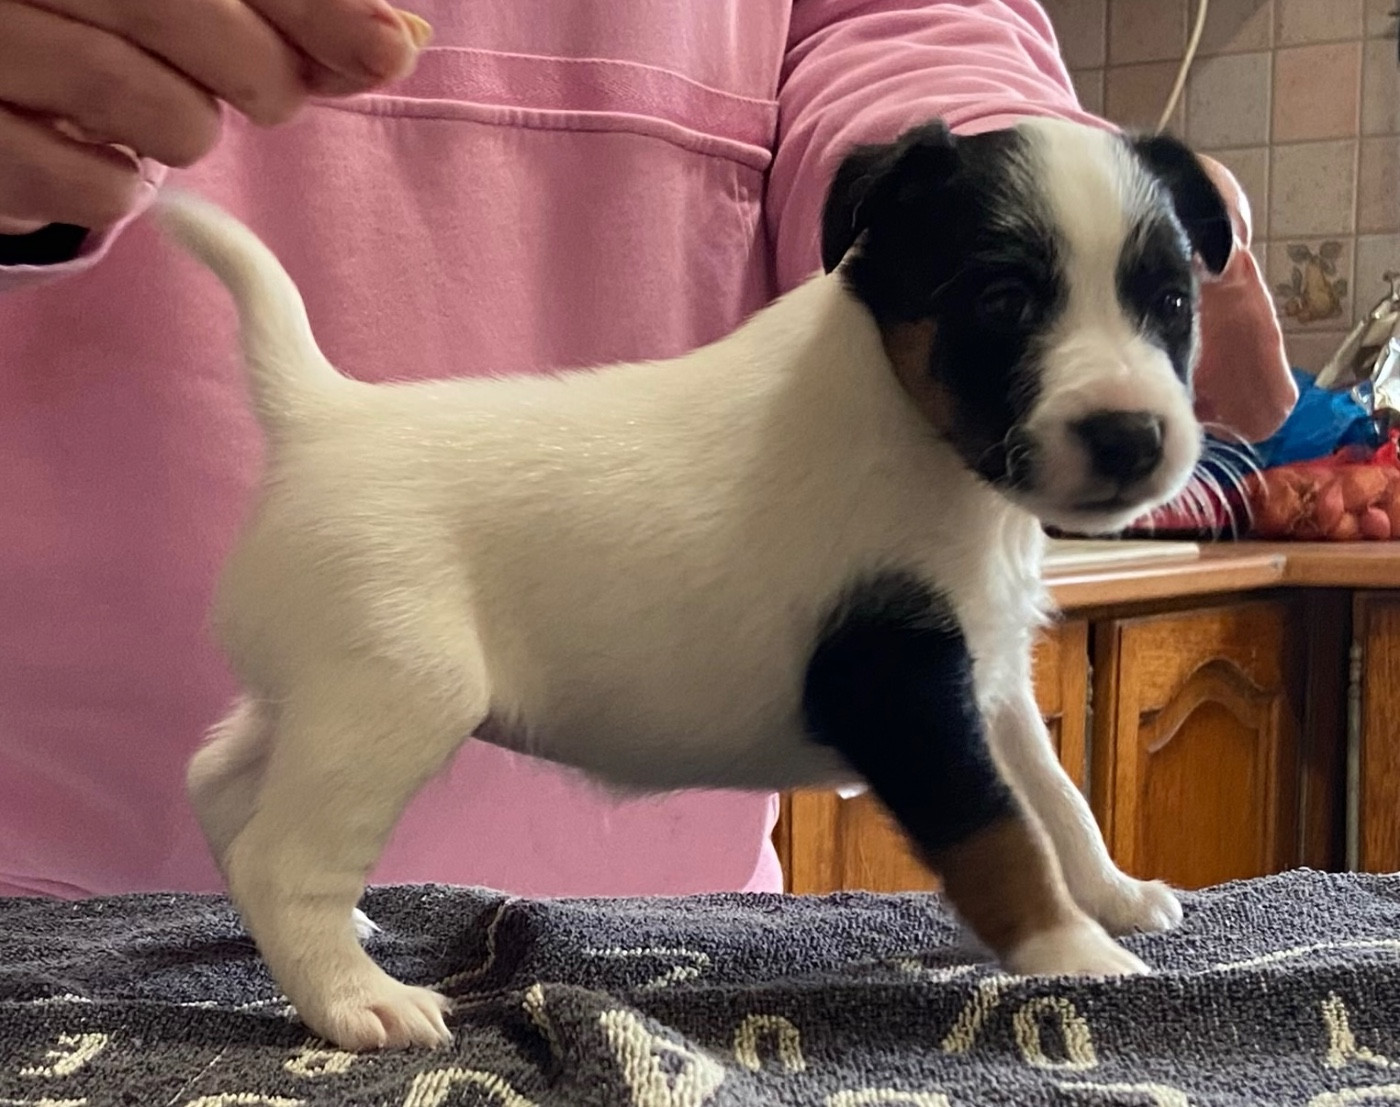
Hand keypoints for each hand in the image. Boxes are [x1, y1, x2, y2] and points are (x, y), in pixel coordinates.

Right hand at [0, 0, 428, 233]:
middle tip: (268, 93)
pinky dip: (124, 187)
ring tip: (158, 109)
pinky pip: (98, 187)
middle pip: (184, 10)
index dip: (316, 4)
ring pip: (150, 105)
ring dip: (187, 129)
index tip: (389, 50)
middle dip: (263, 70)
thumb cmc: (95, 26)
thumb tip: (404, 38)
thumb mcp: (193, 4)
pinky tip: (103, 153)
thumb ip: (288, 15)